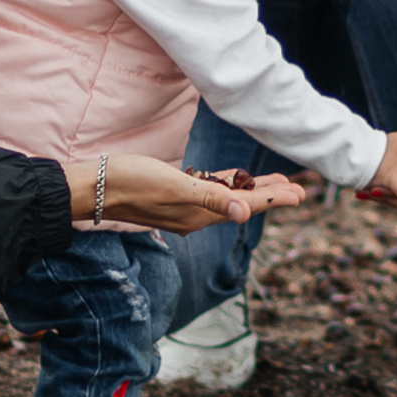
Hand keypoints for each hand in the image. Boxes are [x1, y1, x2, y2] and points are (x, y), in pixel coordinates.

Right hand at [60, 155, 306, 233]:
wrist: (95, 186)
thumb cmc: (131, 182)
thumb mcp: (173, 187)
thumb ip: (209, 199)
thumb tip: (245, 213)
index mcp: (199, 215)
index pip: (247, 206)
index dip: (275, 198)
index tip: (301, 193)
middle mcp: (195, 215)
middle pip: (242, 203)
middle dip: (270, 196)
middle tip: (299, 189)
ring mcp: (184, 207)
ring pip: (228, 197)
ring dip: (252, 190)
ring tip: (275, 184)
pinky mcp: (173, 195)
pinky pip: (209, 191)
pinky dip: (228, 185)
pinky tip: (234, 181)